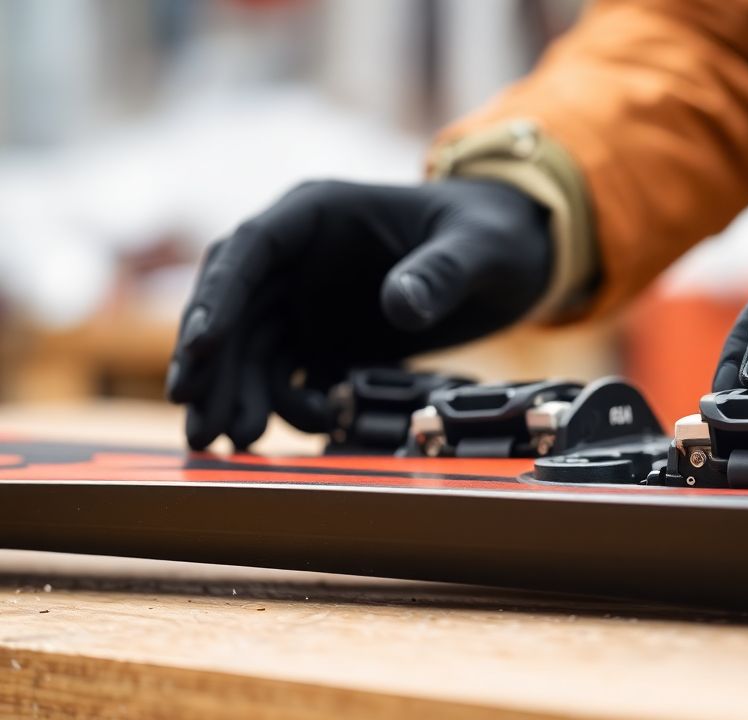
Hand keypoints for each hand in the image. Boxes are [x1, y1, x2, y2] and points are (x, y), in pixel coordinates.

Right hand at [166, 178, 550, 449]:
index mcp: (318, 213)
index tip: (201, 349)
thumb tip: (400, 304)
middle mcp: (300, 258)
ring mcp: (309, 302)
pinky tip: (304, 431)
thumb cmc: (496, 233)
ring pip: (253, 350)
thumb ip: (441, 271)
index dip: (218, 298)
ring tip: (234, 444)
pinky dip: (285, 405)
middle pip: (235, 308)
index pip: (249, 250)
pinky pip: (291, 376)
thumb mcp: (480, 248)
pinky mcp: (329, 341)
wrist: (517, 256)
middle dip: (211, 365)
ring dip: (237, 395)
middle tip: (197, 420)